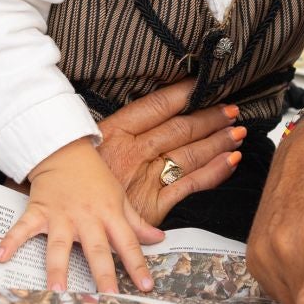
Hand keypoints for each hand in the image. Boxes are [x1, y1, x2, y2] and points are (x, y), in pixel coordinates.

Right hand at [0, 138, 157, 292]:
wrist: (65, 149)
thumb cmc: (94, 177)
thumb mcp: (119, 197)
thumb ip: (136, 222)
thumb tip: (159, 239)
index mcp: (109, 214)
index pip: (128, 243)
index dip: (138, 264)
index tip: (146, 287)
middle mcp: (87, 218)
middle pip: (96, 249)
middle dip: (102, 275)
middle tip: (106, 299)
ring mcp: (61, 215)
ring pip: (60, 245)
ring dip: (57, 268)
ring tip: (56, 292)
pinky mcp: (38, 210)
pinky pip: (23, 228)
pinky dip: (11, 240)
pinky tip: (1, 256)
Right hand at [93, 78, 245, 226]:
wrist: (65, 218)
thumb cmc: (78, 178)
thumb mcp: (92, 146)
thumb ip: (123, 131)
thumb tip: (158, 112)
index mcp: (115, 132)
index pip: (157, 105)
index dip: (184, 93)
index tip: (203, 84)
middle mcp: (133, 153)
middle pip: (180, 129)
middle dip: (210, 117)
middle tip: (231, 109)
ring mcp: (145, 179)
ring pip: (190, 154)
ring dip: (218, 141)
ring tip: (237, 132)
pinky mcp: (154, 206)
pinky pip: (192, 184)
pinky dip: (215, 171)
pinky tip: (231, 160)